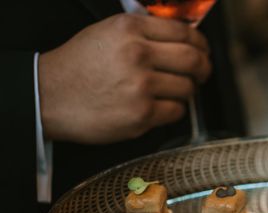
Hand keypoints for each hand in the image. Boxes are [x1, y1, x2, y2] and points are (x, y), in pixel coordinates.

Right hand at [39, 14, 211, 143]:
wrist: (48, 96)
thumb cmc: (77, 67)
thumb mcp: (106, 33)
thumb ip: (143, 33)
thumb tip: (182, 40)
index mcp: (130, 29)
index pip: (184, 32)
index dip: (201, 44)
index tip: (203, 51)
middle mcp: (137, 54)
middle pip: (193, 60)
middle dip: (204, 68)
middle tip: (202, 74)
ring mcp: (140, 85)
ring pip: (188, 88)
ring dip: (187, 92)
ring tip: (174, 92)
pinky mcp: (141, 114)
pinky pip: (176, 112)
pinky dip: (174, 110)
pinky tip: (161, 107)